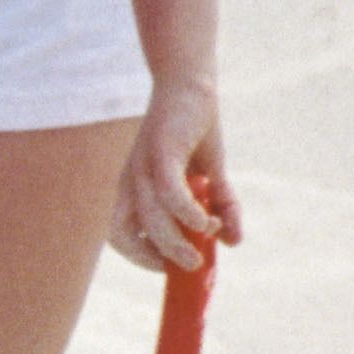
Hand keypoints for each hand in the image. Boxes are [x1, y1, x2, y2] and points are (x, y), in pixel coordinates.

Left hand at [112, 78, 239, 273]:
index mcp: (133, 190)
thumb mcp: (210, 175)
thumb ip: (221, 207)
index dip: (139, 256)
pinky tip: (207, 220)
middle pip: (121, 233)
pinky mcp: (161, 152)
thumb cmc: (194, 132)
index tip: (169, 266)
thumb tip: (234, 242)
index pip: (119, 234)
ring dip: (176, 242)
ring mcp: (143, 167)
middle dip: (151, 257)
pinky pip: (169, 192)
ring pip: (151, 218)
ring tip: (203, 249)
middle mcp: (131, 182)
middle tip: (188, 265)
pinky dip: (187, 213)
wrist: (191, 86)